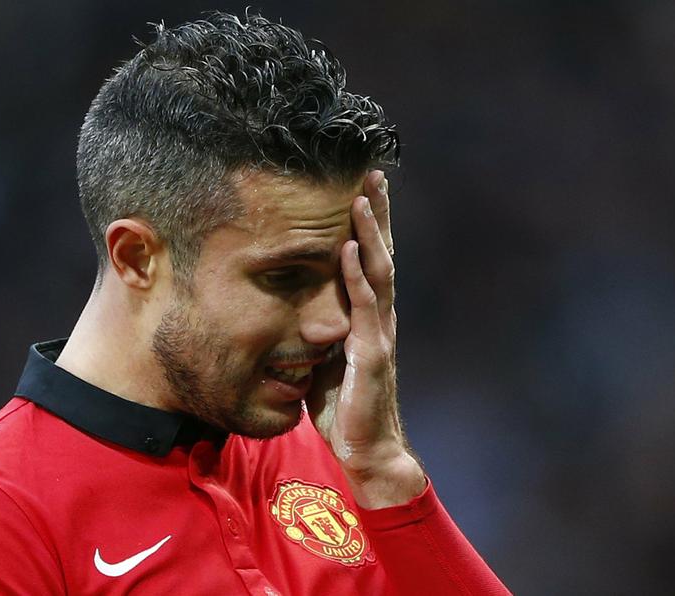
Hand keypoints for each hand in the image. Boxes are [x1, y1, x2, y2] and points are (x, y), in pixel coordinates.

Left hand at [308, 170, 425, 508]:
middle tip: (372, 172)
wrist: (365, 450)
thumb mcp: (323, 358)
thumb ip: (318, 328)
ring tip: (362, 196)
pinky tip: (349, 247)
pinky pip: (364, 307)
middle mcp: (379, 317)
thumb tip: (293, 306)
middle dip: (377, 213)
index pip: (370, 260)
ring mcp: (379, 332)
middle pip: (380, 254)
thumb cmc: (343, 406)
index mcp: (368, 317)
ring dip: (371, 232)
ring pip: (378, 271)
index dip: (369, 225)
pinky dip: (356, 275)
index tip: (361, 188)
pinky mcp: (372, 353)